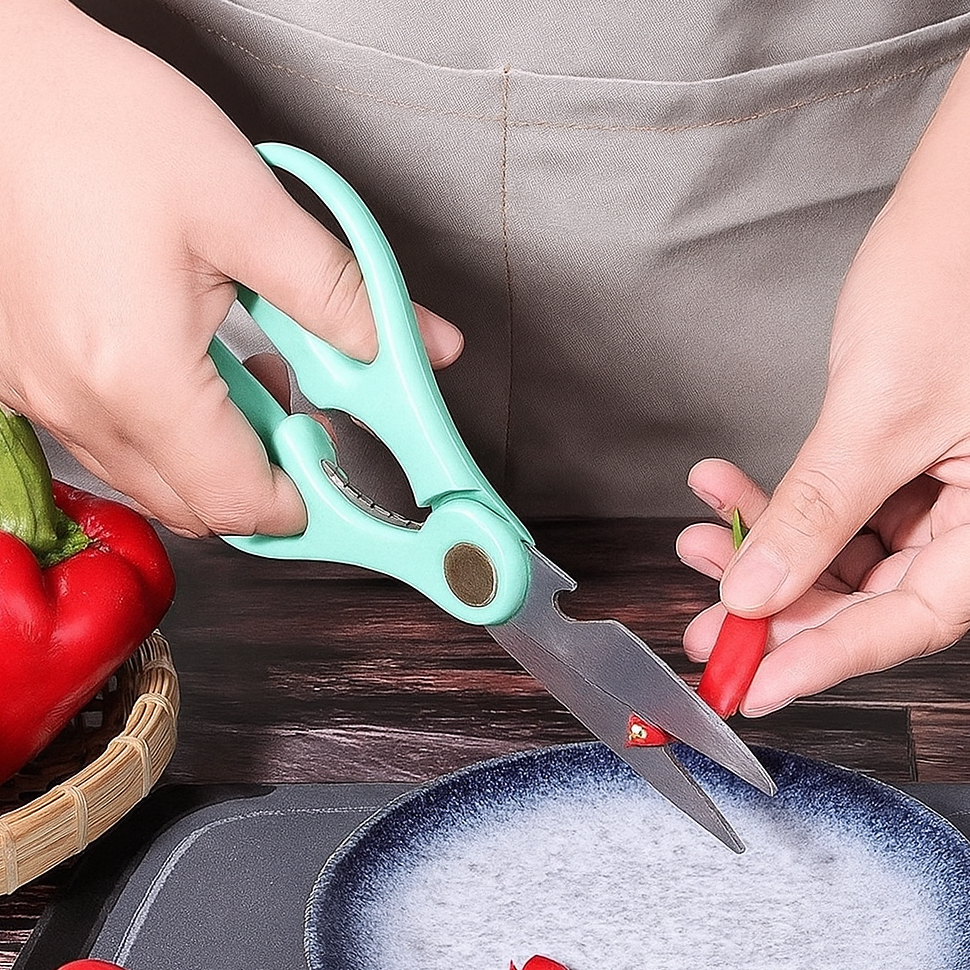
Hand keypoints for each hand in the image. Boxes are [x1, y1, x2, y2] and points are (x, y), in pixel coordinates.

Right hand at [0, 0, 461, 537]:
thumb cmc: (95, 121)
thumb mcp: (247, 208)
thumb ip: (343, 296)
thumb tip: (417, 348)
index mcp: (138, 376)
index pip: (239, 503)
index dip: (306, 501)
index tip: (341, 464)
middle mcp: (77, 403)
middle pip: (196, 506)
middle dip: (268, 478)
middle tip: (310, 415)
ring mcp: (40, 395)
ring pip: (153, 477)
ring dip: (218, 451)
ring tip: (257, 371)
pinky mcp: (26, 375)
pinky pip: (111, 438)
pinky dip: (168, 425)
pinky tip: (196, 360)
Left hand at [677, 53, 969, 714]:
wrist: (966, 198)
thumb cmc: (955, 282)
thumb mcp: (879, 412)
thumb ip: (816, 510)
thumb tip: (755, 593)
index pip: (908, 621)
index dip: (823, 659)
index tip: (750, 686)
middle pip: (871, 595)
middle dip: (778, 605)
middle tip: (705, 622)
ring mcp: (948, 488)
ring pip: (846, 551)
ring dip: (765, 549)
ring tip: (696, 539)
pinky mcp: (912, 456)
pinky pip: (842, 502)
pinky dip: (780, 501)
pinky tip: (723, 489)